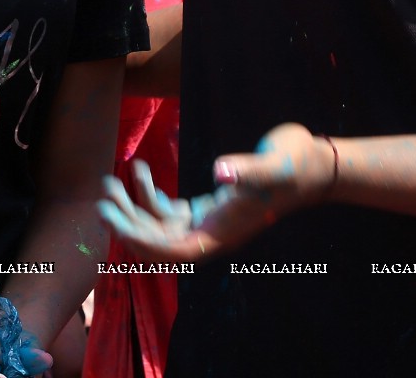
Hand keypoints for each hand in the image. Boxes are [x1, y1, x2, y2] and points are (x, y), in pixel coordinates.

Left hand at [96, 125, 332, 261]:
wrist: (313, 163)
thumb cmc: (294, 164)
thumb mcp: (271, 165)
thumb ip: (245, 169)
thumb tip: (220, 170)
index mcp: (222, 234)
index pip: (172, 253)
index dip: (140, 241)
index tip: (114, 220)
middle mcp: (212, 234)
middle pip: (159, 242)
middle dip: (127, 223)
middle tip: (102, 197)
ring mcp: (210, 221)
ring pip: (160, 226)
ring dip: (133, 207)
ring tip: (111, 181)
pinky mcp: (210, 206)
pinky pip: (170, 211)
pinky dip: (151, 194)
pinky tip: (140, 170)